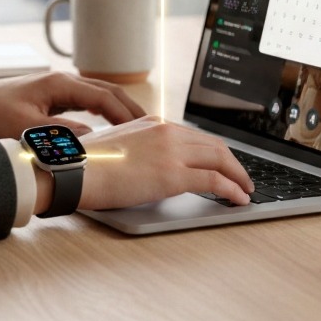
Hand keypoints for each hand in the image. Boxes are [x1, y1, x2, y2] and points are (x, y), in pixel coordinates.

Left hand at [0, 71, 145, 138]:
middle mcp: (66, 81)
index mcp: (61, 84)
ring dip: (122, 108)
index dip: (125, 115)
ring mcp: (63, 86)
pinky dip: (108, 110)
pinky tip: (115, 125)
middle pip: (109, 90)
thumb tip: (92, 142)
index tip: (142, 132)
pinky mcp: (58, 95)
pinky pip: (91, 100)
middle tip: (153, 128)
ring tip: (141, 127)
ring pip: (102, 93)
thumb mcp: (27, 128)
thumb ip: (60, 134)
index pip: (104, 97)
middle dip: (132, 108)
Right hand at [75, 116, 253, 210]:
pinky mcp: (173, 175)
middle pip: (212, 144)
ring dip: (237, 175)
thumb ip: (138, 149)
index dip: (212, 150)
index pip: (193, 134)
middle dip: (232, 162)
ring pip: (219, 159)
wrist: (76, 169)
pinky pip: (214, 180)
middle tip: (241, 177)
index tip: (221, 161)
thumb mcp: (117, 146)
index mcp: (152, 122)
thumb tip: (147, 167)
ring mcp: (171, 151)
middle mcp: (166, 131)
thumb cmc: (86, 163)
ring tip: (245, 189)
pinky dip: (231, 189)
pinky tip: (238, 199)